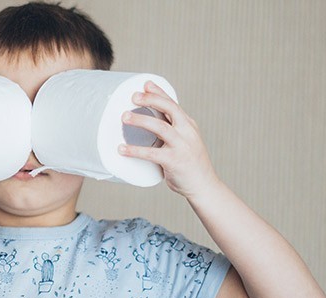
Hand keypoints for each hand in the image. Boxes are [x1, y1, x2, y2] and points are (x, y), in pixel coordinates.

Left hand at [117, 81, 218, 198]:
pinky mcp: (175, 161)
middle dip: (151, 99)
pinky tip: (122, 149)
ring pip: (160, 127)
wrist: (203, 186)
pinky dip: (135, 150)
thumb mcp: (184, 142)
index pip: (173, 104)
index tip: (146, 84)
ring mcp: (182, 146)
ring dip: (141, 120)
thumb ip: (170, 132)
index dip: (159, 92)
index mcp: (188, 125)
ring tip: (124, 117)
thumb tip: (147, 124)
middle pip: (170, 108)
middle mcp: (187, 132)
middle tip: (133, 97)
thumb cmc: (189, 164)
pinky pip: (152, 153)